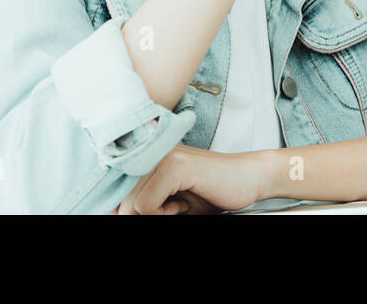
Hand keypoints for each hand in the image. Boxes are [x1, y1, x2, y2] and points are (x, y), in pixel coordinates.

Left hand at [112, 144, 267, 214]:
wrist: (251, 178)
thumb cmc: (213, 190)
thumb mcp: (170, 198)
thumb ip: (145, 202)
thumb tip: (114, 213)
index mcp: (150, 155)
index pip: (115, 188)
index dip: (124, 208)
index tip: (149, 211)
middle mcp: (153, 151)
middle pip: (120, 198)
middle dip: (139, 215)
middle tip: (170, 210)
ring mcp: (163, 157)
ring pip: (130, 204)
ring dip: (153, 215)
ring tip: (177, 207)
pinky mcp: (175, 167)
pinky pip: (145, 205)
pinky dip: (161, 215)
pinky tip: (182, 206)